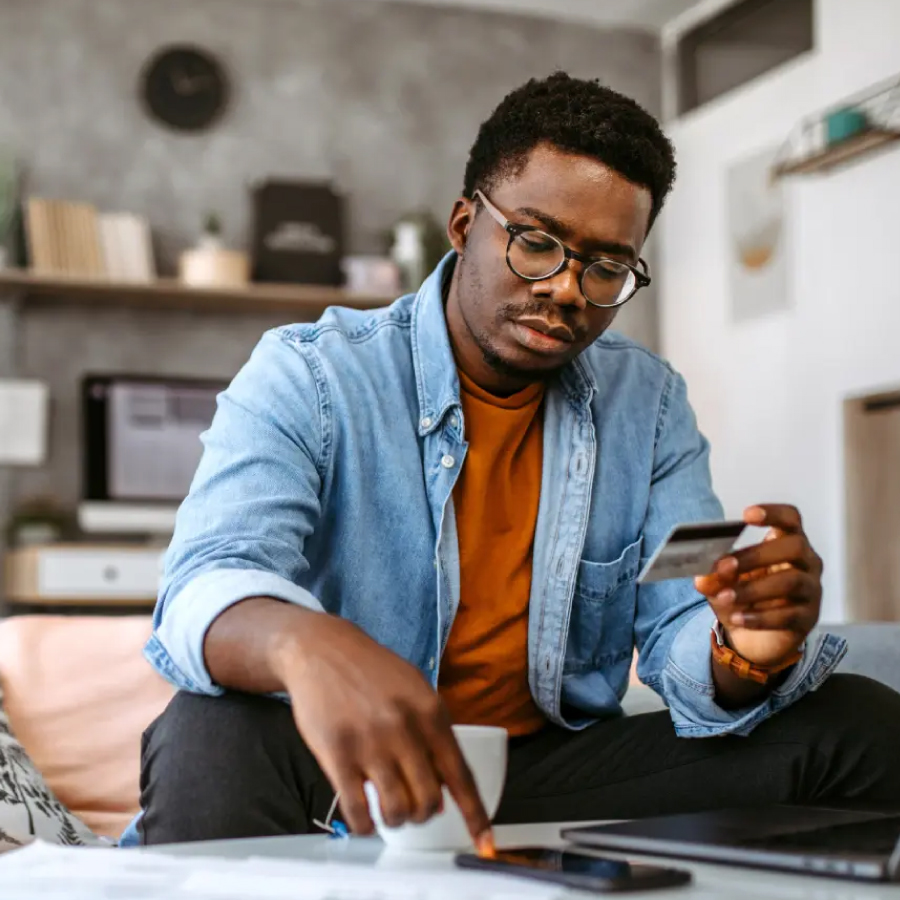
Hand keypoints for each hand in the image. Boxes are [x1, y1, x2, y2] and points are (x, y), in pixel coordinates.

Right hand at [272, 611, 492, 847]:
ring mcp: (370, 743)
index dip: (474, 814)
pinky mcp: (337, 754)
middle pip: (429, 800)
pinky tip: (365, 819)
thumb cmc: (372, 671)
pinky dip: (365, 825)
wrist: (322, 650)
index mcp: (430, 712)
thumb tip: (448, 781)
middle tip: (414, 807)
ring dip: (396, 819)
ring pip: (396, 809)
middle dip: (423, 813)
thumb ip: (433, 730)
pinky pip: (358, 809)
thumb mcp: (415, 688)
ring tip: (390, 810)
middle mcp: (404, 729)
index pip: (460, 774)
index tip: (483, 841)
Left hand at [694, 504, 822, 666]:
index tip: (747, 515)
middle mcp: (806, 562)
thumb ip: (714, 576)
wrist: (754, 637)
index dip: (773, 513)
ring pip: (792, 581)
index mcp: (786, 543)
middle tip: (726, 565)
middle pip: (794, 546)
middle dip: (757, 555)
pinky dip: (760, 617)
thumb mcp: (722, 583)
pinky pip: (789, 615)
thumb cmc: (743, 597)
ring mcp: (811, 590)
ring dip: (754, 589)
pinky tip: (738, 619)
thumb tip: (703, 577)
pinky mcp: (808, 617)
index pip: (790, 519)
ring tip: (726, 597)